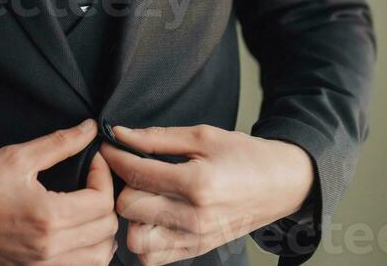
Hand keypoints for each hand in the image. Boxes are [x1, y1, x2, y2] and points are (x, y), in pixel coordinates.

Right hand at [0, 117, 118, 264]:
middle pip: (106, 230)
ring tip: (87, 204)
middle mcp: (48, 250)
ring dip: (101, 230)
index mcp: (47, 217)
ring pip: (98, 258)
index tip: (92, 159)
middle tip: (91, 178)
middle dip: (106, 199)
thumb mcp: (18, 155)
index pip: (102, 202)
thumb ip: (60, 143)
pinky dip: (86, 252)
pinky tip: (75, 229)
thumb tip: (90, 129)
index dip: (104, 175)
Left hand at [100, 123, 314, 265]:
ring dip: (131, 217)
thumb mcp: (201, 135)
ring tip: (139, 195)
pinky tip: (150, 215)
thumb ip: (157, 138)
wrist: (279, 184)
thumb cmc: (242, 154)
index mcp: (197, 183)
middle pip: (130, 207)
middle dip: (120, 184)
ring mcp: (196, 239)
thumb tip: (121, 134)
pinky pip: (153, 257)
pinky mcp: (197, 250)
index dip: (114, 156)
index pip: (137, 173)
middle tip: (124, 167)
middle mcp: (194, 217)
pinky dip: (144, 238)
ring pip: (136, 239)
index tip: (107, 145)